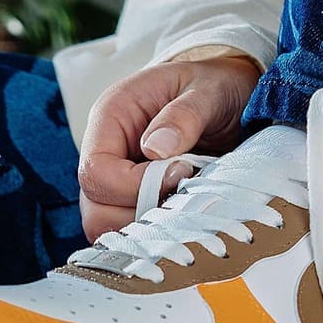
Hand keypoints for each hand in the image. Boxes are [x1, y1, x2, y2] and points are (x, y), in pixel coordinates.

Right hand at [78, 53, 258, 242]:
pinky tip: (181, 216)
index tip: (179, 175)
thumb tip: (155, 148)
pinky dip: (154, 234)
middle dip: (139, 213)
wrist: (228, 99)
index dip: (133, 186)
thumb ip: (185, 115)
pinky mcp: (131, 201)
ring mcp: (115, 180)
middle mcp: (105, 152)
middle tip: (183, 197)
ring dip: (147, 227)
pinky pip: (128, 231)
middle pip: (94, 208)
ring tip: (185, 206)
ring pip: (107, 226)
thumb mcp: (208, 91)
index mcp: (111, 116)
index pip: (96, 171)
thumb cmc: (214, 88)